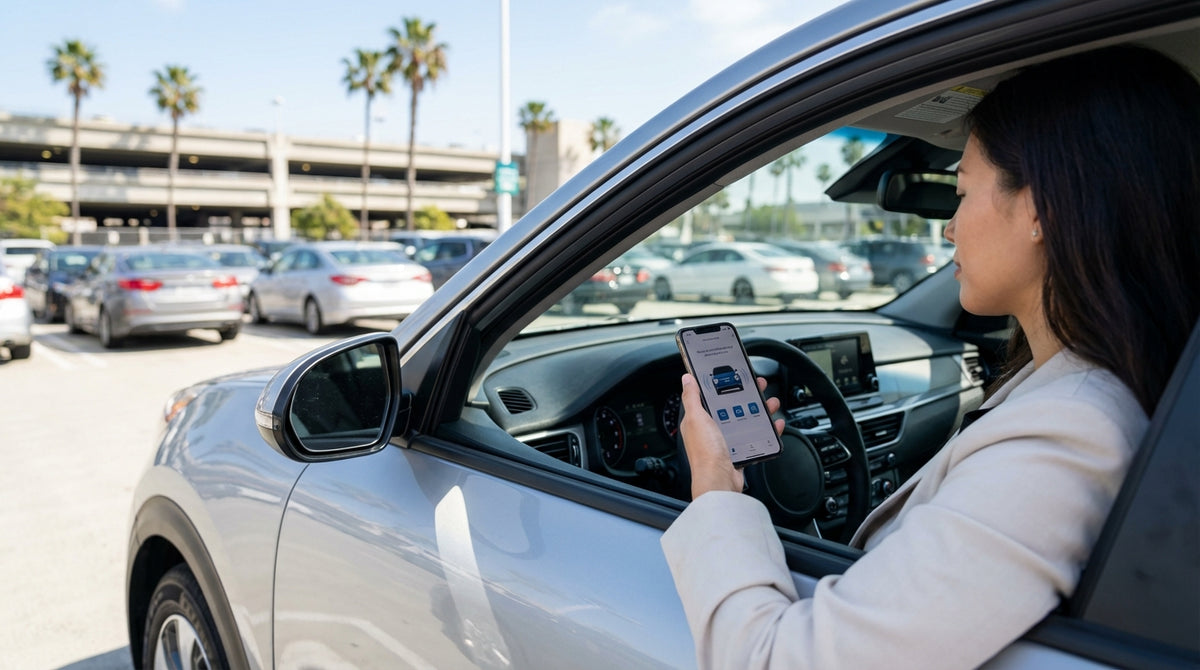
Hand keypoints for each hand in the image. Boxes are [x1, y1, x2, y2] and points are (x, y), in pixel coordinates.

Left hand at [679, 373, 783, 499]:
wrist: (719, 481)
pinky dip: (766, 430)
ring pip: (745, 420)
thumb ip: (692, 398)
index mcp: (698, 420)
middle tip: (759, 387)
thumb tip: (687, 379)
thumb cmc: (706, 453)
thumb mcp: (696, 418)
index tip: (735, 375)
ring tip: (770, 403)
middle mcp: (711, 430)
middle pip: (731, 407)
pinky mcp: (738, 452)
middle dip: (747, 396)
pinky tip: (774, 424)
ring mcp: (726, 441)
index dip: (722, 385)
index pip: (710, 397)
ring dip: (760, 411)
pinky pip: (755, 438)